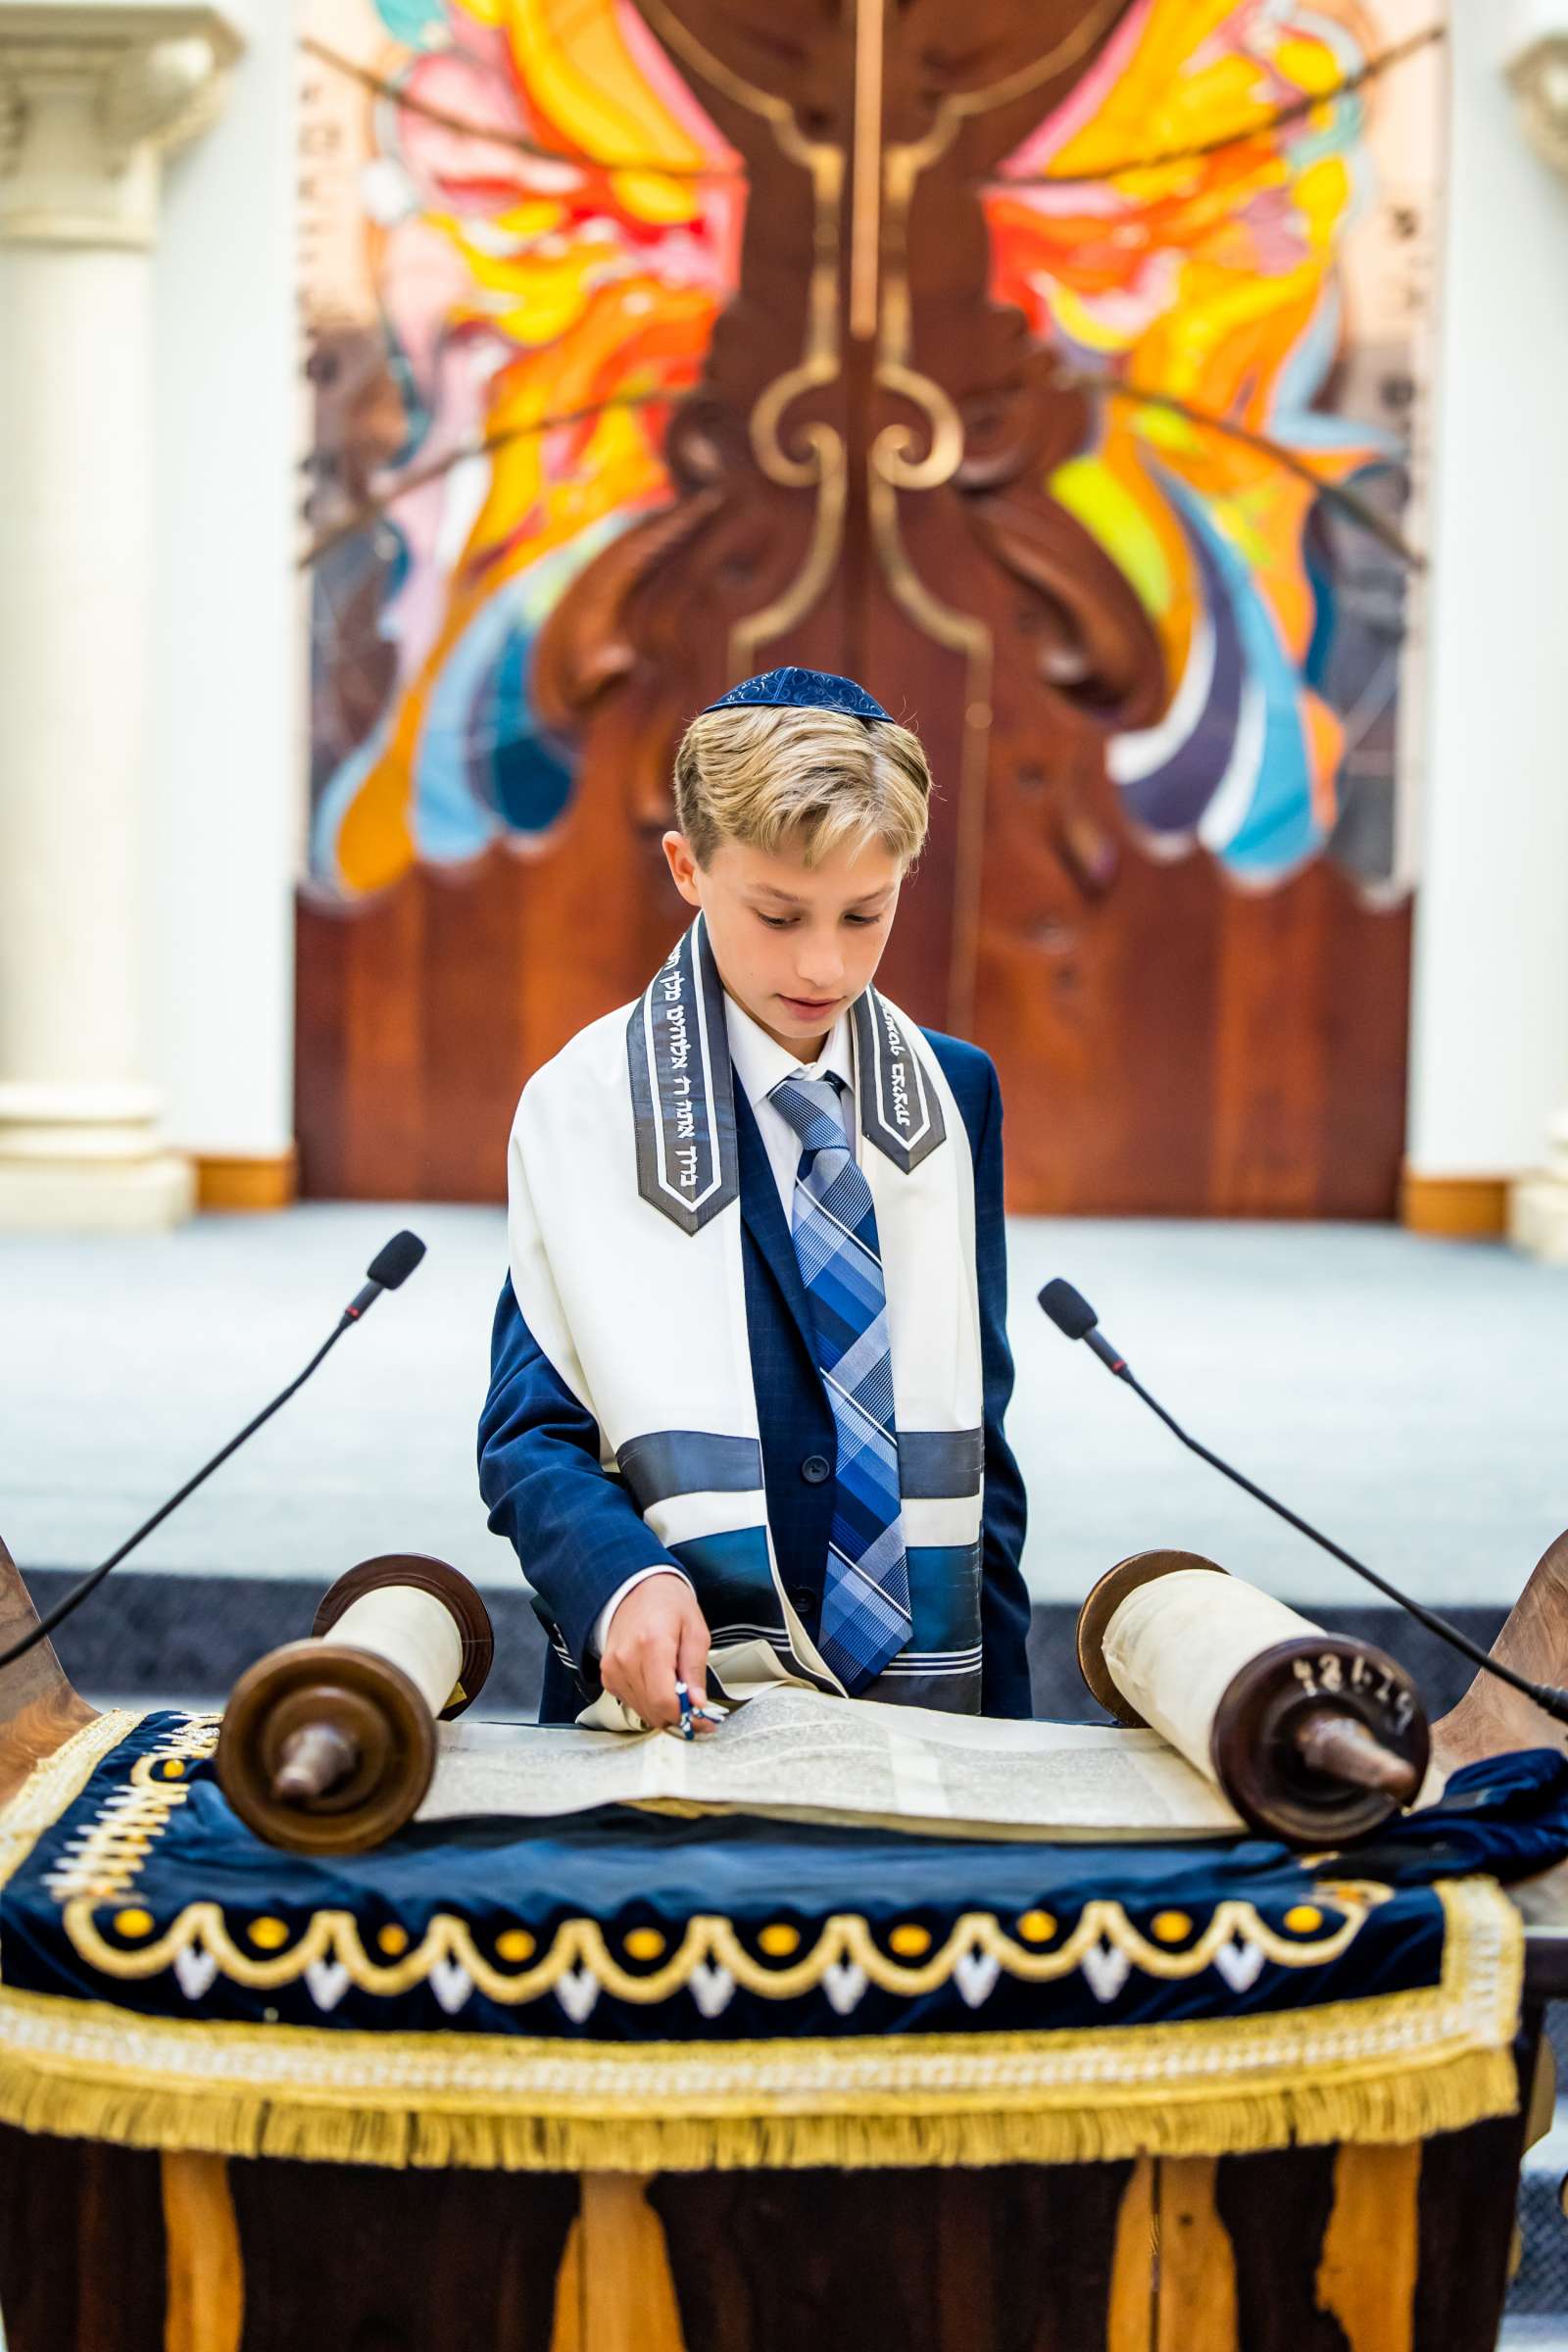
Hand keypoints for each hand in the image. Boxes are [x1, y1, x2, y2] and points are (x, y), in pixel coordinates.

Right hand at [599, 1575, 715, 1731]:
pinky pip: (631, 1702)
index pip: (664, 1700)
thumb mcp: (695, 1630)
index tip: (705, 1721)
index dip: (687, 1717)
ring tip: (680, 1692)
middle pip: (653, 1711)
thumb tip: (698, 1704)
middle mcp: (626, 1659)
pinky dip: (649, 1702)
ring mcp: (613, 1668)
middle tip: (698, 1710)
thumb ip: (695, 1669)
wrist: (635, 1587)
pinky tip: (659, 1684)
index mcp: (652, 1644)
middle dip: (679, 1717)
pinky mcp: (607, 1675)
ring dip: (664, 1710)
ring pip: (642, 1711)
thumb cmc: (669, 1604)